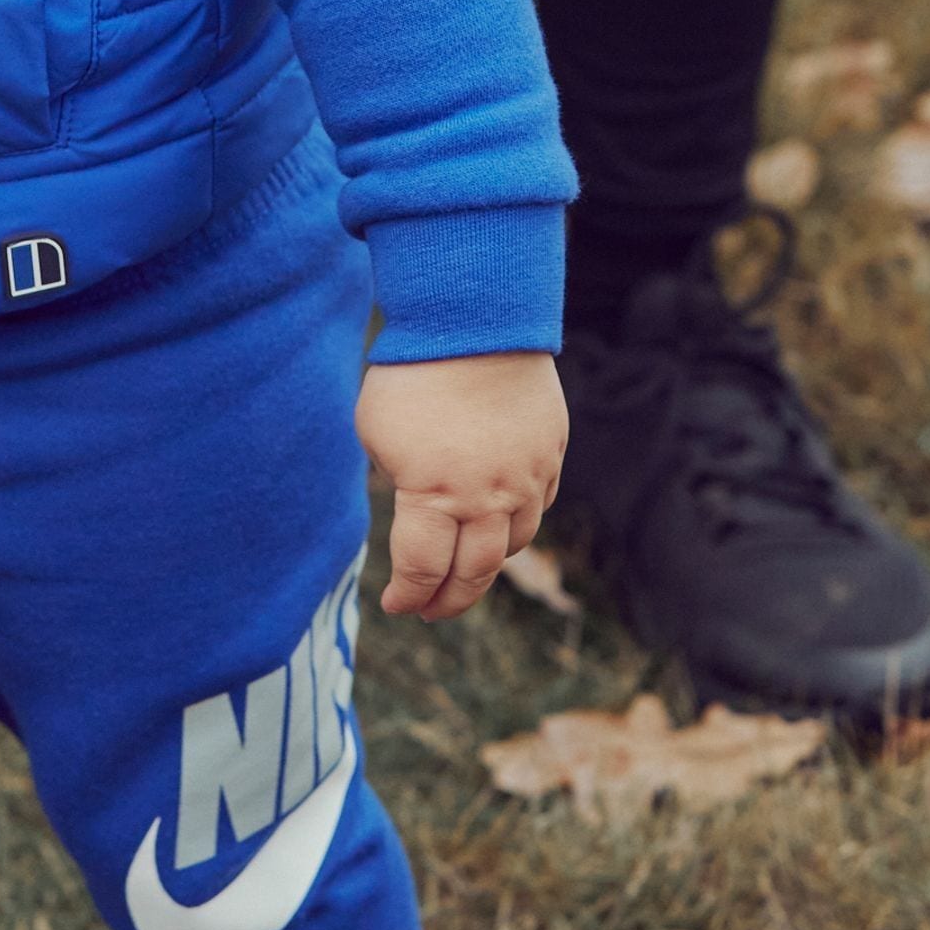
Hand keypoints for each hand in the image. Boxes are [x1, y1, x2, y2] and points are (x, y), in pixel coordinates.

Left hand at [357, 350, 566, 620]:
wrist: (476, 319)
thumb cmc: (411, 373)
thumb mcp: (377, 431)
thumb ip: (397, 478)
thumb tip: (411, 504)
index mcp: (434, 495)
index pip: (422, 570)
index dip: (408, 596)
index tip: (396, 605)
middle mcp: (488, 497)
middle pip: (474, 573)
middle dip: (449, 600)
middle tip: (432, 610)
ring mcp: (527, 477)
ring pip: (513, 543)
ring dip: (486, 564)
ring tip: (465, 569)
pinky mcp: (551, 452)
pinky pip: (540, 505)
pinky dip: (517, 523)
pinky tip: (499, 522)